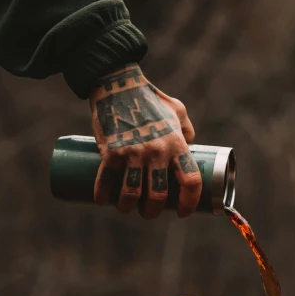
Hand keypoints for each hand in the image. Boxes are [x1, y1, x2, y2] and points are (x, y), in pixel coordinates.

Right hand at [88, 63, 201, 217]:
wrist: (119, 83)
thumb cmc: (151, 98)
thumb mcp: (178, 111)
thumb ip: (187, 130)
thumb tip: (191, 149)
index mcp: (177, 144)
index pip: (190, 181)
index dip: (189, 202)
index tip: (182, 212)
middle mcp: (157, 151)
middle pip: (157, 195)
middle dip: (152, 211)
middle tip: (148, 211)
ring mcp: (132, 152)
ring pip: (131, 193)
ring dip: (127, 207)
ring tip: (126, 207)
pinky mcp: (111, 150)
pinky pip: (105, 180)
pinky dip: (102, 195)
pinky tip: (102, 201)